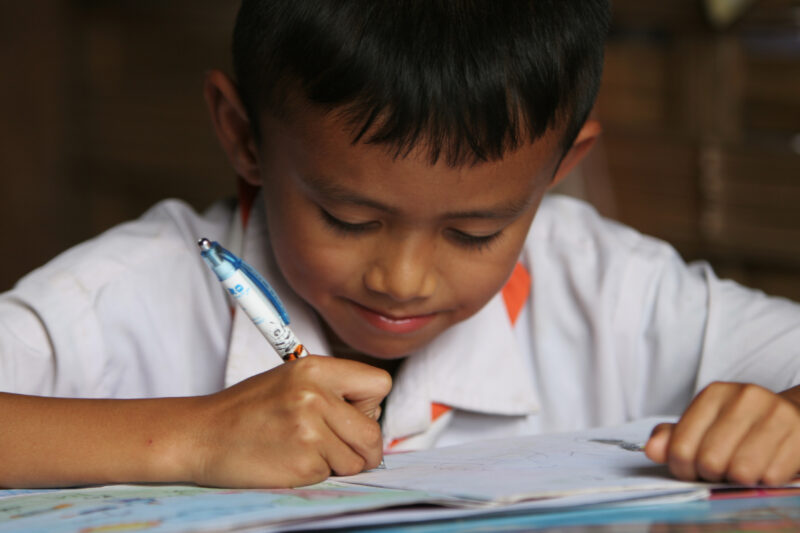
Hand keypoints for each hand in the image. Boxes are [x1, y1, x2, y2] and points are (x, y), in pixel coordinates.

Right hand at [187, 355, 390, 487]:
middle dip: (364, 447)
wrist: (201, 435)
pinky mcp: (303, 462)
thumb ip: (333, 390)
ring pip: (357, 459)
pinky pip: (332, 475)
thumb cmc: (248, 409)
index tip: (352, 414)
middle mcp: (316, 395)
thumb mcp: (291, 380)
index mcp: (316, 368)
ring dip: (338, 463)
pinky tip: (290, 460)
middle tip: (338, 447)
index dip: (370, 404)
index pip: (379, 384)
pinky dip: (317, 473)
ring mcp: (310, 430)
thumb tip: (373, 415)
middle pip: (373, 432)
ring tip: (305, 450)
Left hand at [644, 381, 799, 485]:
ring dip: (738, 480)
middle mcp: (744, 398)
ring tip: (741, 470)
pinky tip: (765, 467)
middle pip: (709, 462)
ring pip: (741, 472)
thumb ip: (673, 436)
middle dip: (710, 476)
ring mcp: (775, 415)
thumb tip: (651, 451)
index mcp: (714, 394)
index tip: (691, 471)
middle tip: (719, 472)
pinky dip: (764, 481)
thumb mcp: (705, 423)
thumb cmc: (742, 424)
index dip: (681, 469)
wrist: (795, 415)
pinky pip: (770, 478)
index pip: (681, 447)